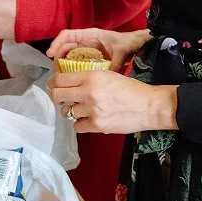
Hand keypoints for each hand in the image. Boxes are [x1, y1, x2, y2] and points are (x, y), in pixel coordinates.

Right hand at [46, 28, 151, 72]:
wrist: (136, 46)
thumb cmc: (128, 44)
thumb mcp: (121, 53)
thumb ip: (114, 65)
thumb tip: (105, 80)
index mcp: (91, 35)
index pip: (68, 35)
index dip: (57, 43)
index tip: (50, 54)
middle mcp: (86, 41)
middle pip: (65, 47)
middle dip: (58, 59)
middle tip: (57, 72)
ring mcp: (87, 50)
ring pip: (68, 56)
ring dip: (63, 66)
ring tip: (61, 79)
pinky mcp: (89, 59)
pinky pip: (76, 63)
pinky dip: (71, 70)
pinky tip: (71, 81)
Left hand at [47, 70, 177, 133]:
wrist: (148, 105)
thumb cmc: (130, 88)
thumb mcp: (108, 74)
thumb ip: (89, 78)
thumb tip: (70, 82)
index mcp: (91, 76)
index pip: (60, 78)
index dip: (54, 81)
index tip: (54, 84)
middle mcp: (88, 92)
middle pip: (57, 95)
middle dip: (56, 96)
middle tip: (62, 98)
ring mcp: (92, 110)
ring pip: (66, 112)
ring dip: (71, 111)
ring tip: (81, 108)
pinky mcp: (97, 126)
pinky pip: (77, 126)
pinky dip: (80, 123)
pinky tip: (89, 119)